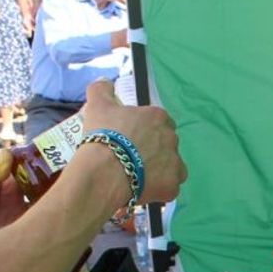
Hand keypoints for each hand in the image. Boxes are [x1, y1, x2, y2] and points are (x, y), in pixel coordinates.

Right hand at [78, 81, 186, 206]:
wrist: (104, 172)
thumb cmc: (103, 136)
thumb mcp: (97, 105)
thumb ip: (102, 90)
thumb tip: (105, 82)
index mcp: (158, 117)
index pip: (158, 121)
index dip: (145, 131)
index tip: (131, 139)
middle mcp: (172, 138)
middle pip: (165, 144)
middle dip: (152, 150)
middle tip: (132, 158)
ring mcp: (175, 163)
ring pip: (172, 166)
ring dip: (160, 169)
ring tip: (139, 176)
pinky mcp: (172, 186)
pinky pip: (169, 188)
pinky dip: (158, 189)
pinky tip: (142, 189)